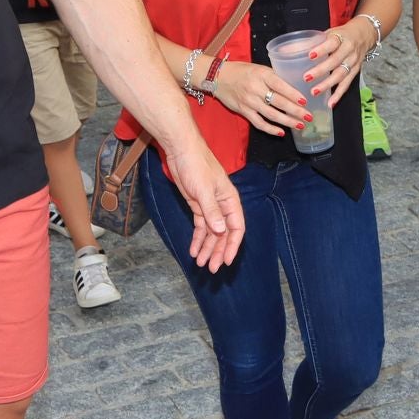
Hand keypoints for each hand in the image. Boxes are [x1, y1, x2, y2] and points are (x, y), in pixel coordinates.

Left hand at [159, 136, 245, 271]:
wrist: (181, 150)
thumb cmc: (196, 165)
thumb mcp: (204, 190)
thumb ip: (212, 211)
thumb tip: (221, 232)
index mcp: (230, 200)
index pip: (237, 228)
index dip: (232, 245)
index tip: (226, 261)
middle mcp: (222, 206)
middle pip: (224, 234)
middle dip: (218, 251)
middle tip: (212, 268)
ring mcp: (210, 207)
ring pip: (211, 233)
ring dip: (207, 248)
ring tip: (201, 263)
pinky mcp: (197, 206)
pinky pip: (200, 227)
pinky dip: (197, 239)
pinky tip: (194, 250)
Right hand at [210, 59, 313, 135]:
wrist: (218, 77)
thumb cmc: (242, 71)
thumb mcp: (259, 68)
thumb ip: (274, 77)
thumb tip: (293, 87)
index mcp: (262, 75)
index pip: (281, 86)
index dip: (294, 95)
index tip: (305, 101)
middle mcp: (256, 88)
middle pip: (279, 102)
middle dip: (296, 111)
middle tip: (308, 117)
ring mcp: (249, 101)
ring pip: (271, 115)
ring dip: (287, 121)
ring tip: (300, 125)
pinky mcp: (243, 111)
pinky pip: (259, 123)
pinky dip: (271, 129)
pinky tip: (281, 132)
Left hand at [302, 19, 375, 106]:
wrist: (363, 35)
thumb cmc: (340, 35)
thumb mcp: (328, 33)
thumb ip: (311, 42)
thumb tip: (286, 51)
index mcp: (340, 38)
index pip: (331, 43)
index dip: (321, 49)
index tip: (309, 55)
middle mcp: (348, 50)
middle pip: (335, 61)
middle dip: (321, 70)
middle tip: (306, 78)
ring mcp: (353, 62)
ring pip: (341, 74)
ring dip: (327, 85)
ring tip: (314, 92)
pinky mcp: (355, 72)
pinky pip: (346, 85)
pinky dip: (338, 95)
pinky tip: (330, 103)